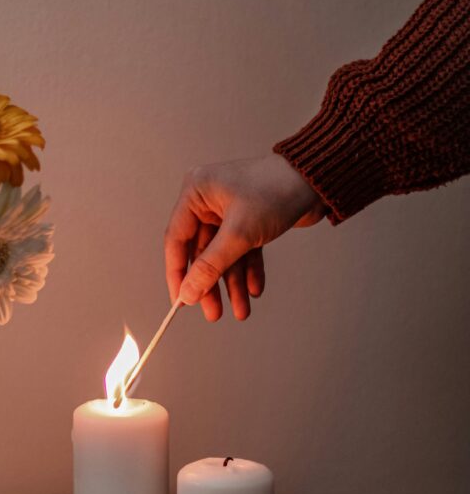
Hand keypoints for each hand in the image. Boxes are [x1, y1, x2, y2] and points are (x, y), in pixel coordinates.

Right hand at [164, 154, 325, 319]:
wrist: (317, 180)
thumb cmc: (276, 190)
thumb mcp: (239, 234)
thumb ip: (210, 266)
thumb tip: (188, 293)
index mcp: (196, 193)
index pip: (176, 240)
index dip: (178, 274)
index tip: (182, 302)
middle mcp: (208, 201)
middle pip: (201, 252)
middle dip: (211, 284)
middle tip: (214, 313)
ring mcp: (228, 211)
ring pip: (223, 255)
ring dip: (232, 284)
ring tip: (241, 310)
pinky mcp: (248, 219)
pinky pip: (241, 250)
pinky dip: (248, 270)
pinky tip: (255, 290)